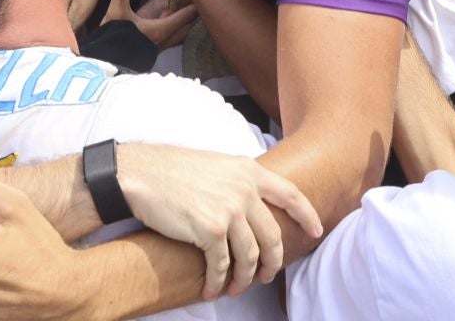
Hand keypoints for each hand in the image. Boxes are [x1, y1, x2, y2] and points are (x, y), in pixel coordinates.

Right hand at [106, 0, 196, 48]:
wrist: (105, 63)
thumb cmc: (114, 40)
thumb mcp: (117, 11)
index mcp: (160, 30)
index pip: (184, 16)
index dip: (194, 7)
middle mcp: (162, 40)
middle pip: (185, 28)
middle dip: (193, 18)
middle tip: (202, 8)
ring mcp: (155, 47)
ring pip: (176, 36)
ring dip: (182, 26)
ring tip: (186, 16)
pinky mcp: (147, 51)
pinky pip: (166, 39)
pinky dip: (169, 31)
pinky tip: (162, 25)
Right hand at [117, 143, 324, 297]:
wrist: (139, 174)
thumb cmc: (170, 170)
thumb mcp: (215, 165)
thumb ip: (237, 182)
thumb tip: (251, 206)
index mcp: (248, 171)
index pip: (291, 194)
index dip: (307, 215)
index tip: (316, 231)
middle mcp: (244, 189)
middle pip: (272, 236)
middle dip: (272, 262)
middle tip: (266, 275)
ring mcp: (229, 210)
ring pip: (249, 256)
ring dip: (244, 278)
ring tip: (235, 288)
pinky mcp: (210, 230)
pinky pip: (222, 265)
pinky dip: (218, 282)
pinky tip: (212, 289)